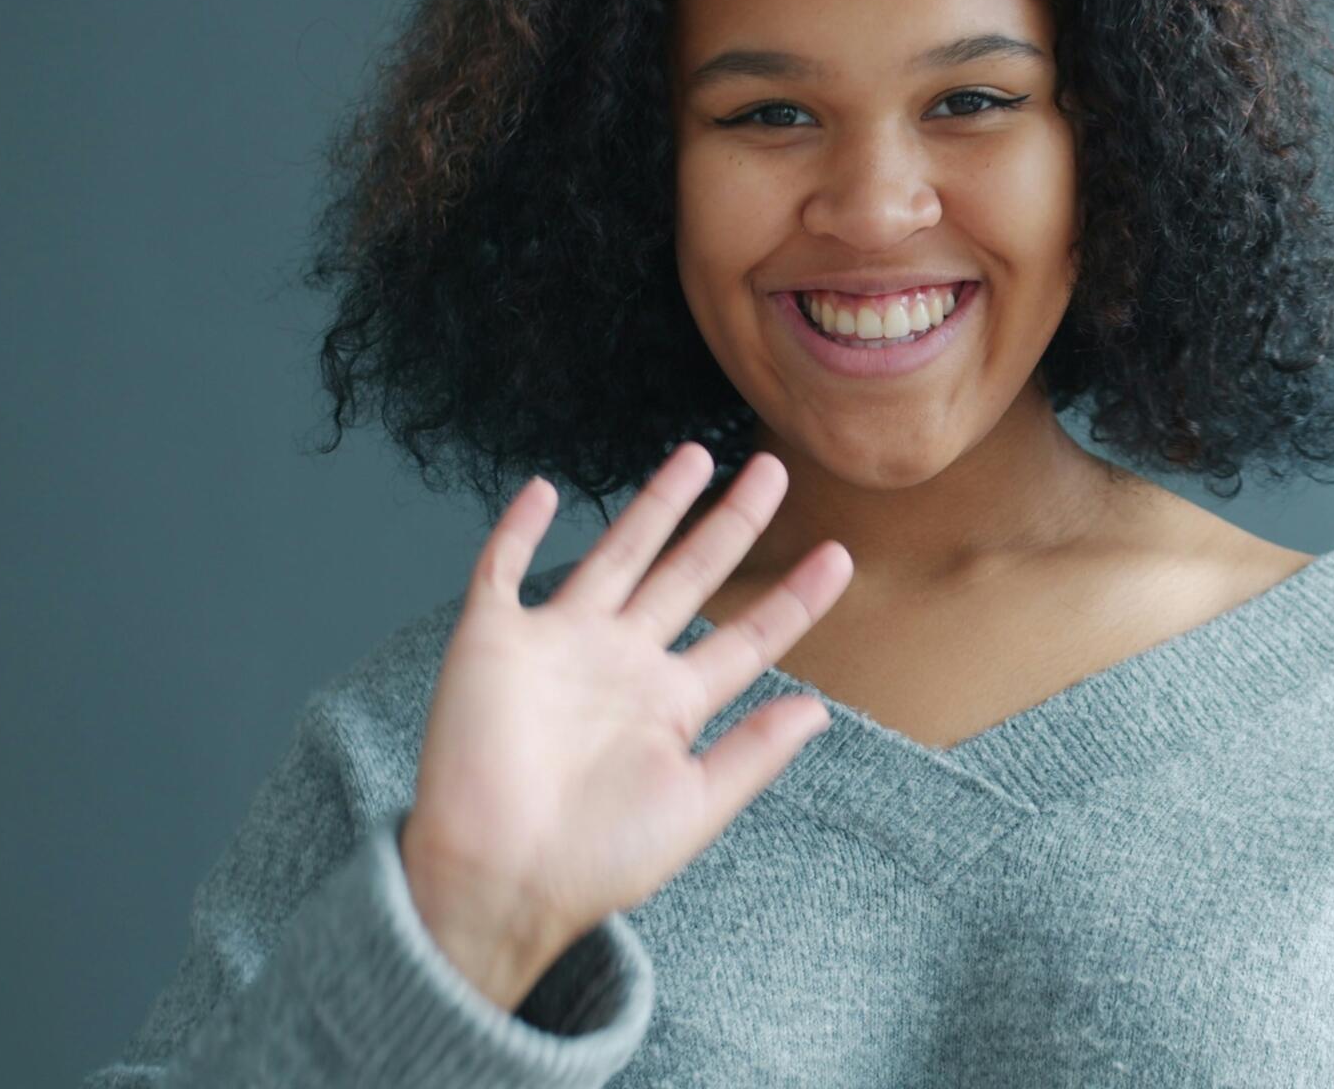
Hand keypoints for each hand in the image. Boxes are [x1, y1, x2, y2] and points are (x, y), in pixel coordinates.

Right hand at [398, 443, 848, 1007]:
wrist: (499, 878)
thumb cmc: (595, 860)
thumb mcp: (696, 808)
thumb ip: (755, 753)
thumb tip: (820, 709)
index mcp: (671, 704)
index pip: (746, 637)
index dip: (792, 597)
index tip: (839, 556)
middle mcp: (621, 664)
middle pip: (689, 574)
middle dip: (732, 522)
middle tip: (774, 469)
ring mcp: (558, 644)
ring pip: (616, 554)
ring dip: (654, 505)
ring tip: (696, 456)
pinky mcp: (493, 639)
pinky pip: (503, 569)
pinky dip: (516, 528)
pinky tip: (543, 490)